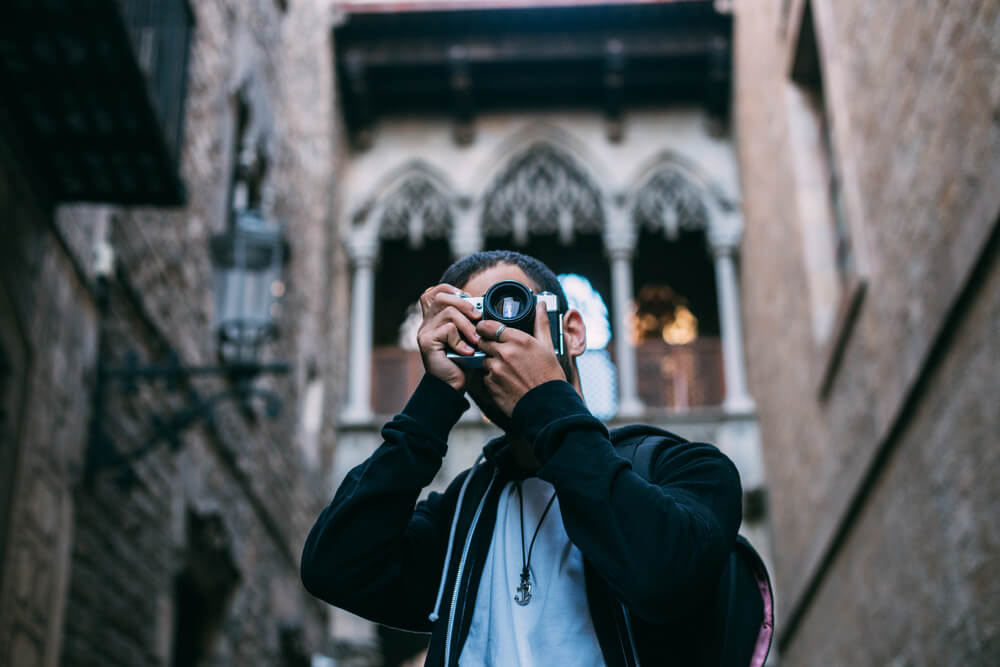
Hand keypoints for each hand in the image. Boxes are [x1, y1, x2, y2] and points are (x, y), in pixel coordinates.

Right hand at [416, 284, 482, 390]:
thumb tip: (482, 307)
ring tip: (476, 341)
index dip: (452, 290)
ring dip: (467, 325)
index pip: (436, 292)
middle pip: (441, 296)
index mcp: (435, 319)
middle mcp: (427, 323)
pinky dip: (461, 340)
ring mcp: (425, 332)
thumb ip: (469, 322)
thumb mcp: (468, 338)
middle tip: (478, 318)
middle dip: (464, 304)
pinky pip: (448, 330)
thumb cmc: (463, 363)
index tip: (469, 300)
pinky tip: (467, 352)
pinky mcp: (426, 342)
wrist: (452, 387)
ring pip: (448, 312)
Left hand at [475, 301, 565, 416]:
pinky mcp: (490, 385)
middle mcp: (504, 352)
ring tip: (506, 369)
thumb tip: (540, 304)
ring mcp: (495, 369)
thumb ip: (541, 323)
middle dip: (487, 344)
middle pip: (483, 341)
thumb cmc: (549, 376)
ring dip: (490, 361)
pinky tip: (505, 382)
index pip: (489, 326)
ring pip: (483, 359)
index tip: (486, 329)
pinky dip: (491, 377)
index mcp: (518, 340)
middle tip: (498, 351)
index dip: (485, 327)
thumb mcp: (548, 347)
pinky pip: (484, 376)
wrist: (547, 406)